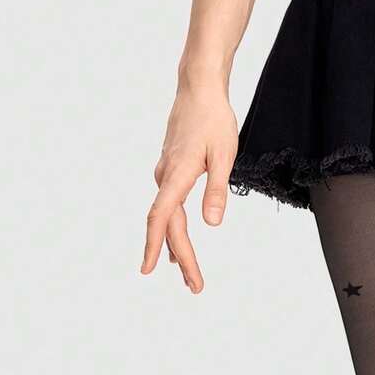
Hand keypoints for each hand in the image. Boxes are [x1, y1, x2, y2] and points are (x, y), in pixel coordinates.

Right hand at [141, 82, 237, 292]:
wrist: (199, 88)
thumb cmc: (215, 119)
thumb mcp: (225, 156)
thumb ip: (218, 190)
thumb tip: (212, 223)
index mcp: (177, 175)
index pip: (162, 218)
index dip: (156, 246)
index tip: (149, 269)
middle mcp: (166, 177)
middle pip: (169, 226)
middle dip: (182, 258)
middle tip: (196, 287)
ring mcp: (166, 173)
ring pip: (169, 218)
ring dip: (177, 247)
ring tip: (188, 275)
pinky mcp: (171, 170)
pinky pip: (169, 207)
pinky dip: (174, 229)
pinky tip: (178, 244)